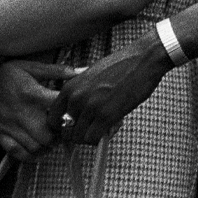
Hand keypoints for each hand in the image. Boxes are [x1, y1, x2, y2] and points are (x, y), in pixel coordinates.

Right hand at [0, 61, 76, 160]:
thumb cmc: (5, 74)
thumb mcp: (31, 66)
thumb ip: (57, 70)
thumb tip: (81, 71)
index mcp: (33, 95)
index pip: (59, 108)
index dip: (71, 112)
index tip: (76, 111)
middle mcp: (23, 113)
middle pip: (49, 135)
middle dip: (61, 135)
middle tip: (65, 129)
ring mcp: (10, 127)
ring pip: (35, 146)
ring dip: (48, 146)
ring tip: (53, 138)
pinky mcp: (0, 135)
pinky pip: (17, 153)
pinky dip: (31, 156)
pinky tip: (39, 150)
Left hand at [56, 34, 170, 143]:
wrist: (144, 58)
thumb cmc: (123, 64)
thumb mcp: (92, 75)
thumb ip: (81, 92)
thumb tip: (78, 112)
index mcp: (70, 88)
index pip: (53, 118)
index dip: (63, 126)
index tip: (75, 127)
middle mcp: (76, 99)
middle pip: (66, 131)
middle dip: (79, 133)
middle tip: (93, 128)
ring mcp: (91, 107)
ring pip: (79, 137)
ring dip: (91, 137)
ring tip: (104, 127)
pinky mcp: (107, 115)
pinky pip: (93, 138)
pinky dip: (100, 139)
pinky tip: (110, 129)